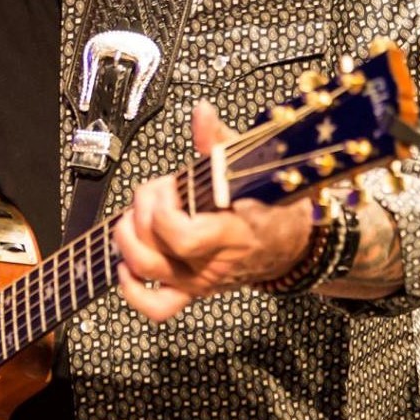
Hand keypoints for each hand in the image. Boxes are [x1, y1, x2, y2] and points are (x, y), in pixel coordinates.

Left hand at [114, 101, 315, 320]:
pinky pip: (155, 306)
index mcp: (230, 235)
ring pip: (146, 271)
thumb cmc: (274, 205)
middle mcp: (211, 264)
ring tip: (138, 215)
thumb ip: (220, 142)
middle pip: (153, 252)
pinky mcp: (191, 290)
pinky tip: (127, 263)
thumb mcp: (253, 167)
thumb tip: (201, 113)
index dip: (162, 213)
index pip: (182, 237)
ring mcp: (199, 280)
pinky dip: (132, 289)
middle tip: (156, 192)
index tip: (169, 187)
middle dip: (142, 214)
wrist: (292, 245)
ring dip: (129, 239)